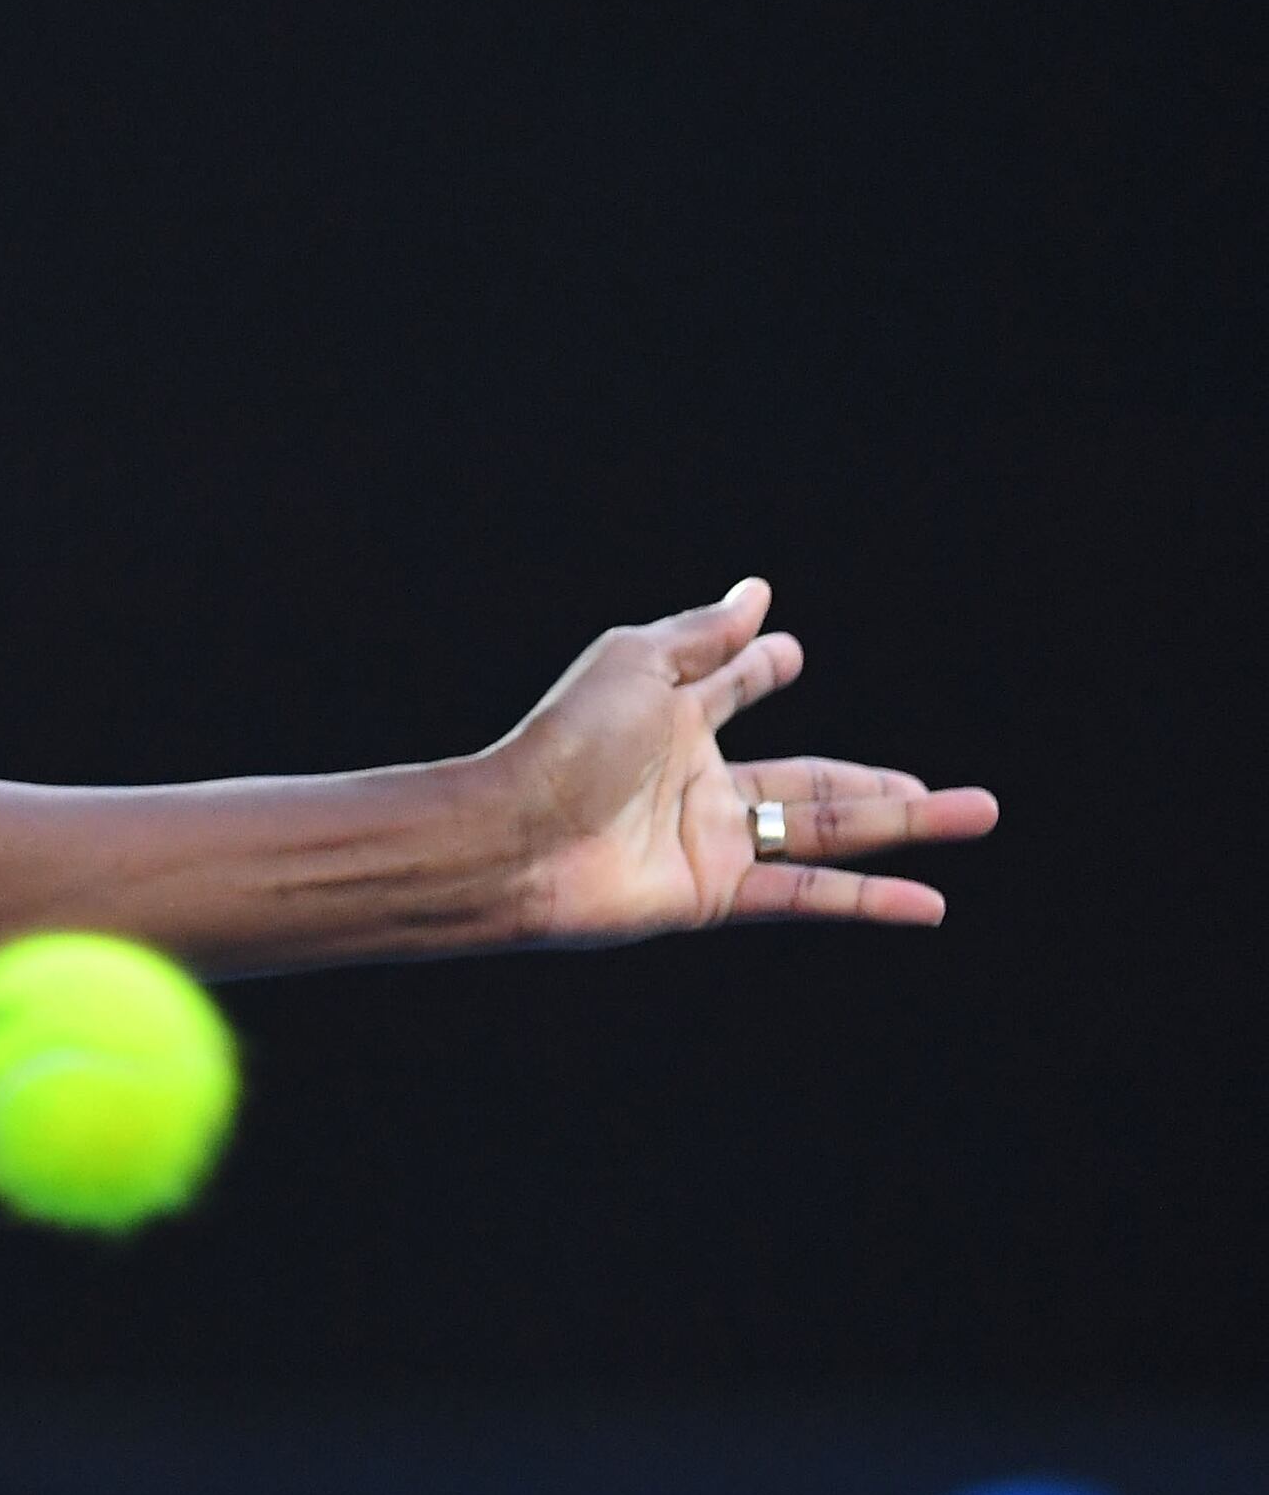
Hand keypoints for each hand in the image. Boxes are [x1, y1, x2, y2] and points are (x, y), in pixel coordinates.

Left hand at [490, 578, 998, 943]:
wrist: (515, 836)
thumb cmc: (564, 742)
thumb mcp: (636, 666)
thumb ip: (703, 635)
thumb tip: (759, 592)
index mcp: (669, 718)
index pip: (730, 688)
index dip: (758, 669)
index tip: (787, 649)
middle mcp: (696, 782)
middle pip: (807, 778)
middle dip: (875, 779)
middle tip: (943, 786)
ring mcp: (710, 841)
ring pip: (827, 830)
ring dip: (905, 825)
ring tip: (978, 812)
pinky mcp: (713, 894)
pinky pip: (807, 895)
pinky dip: (869, 900)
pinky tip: (930, 902)